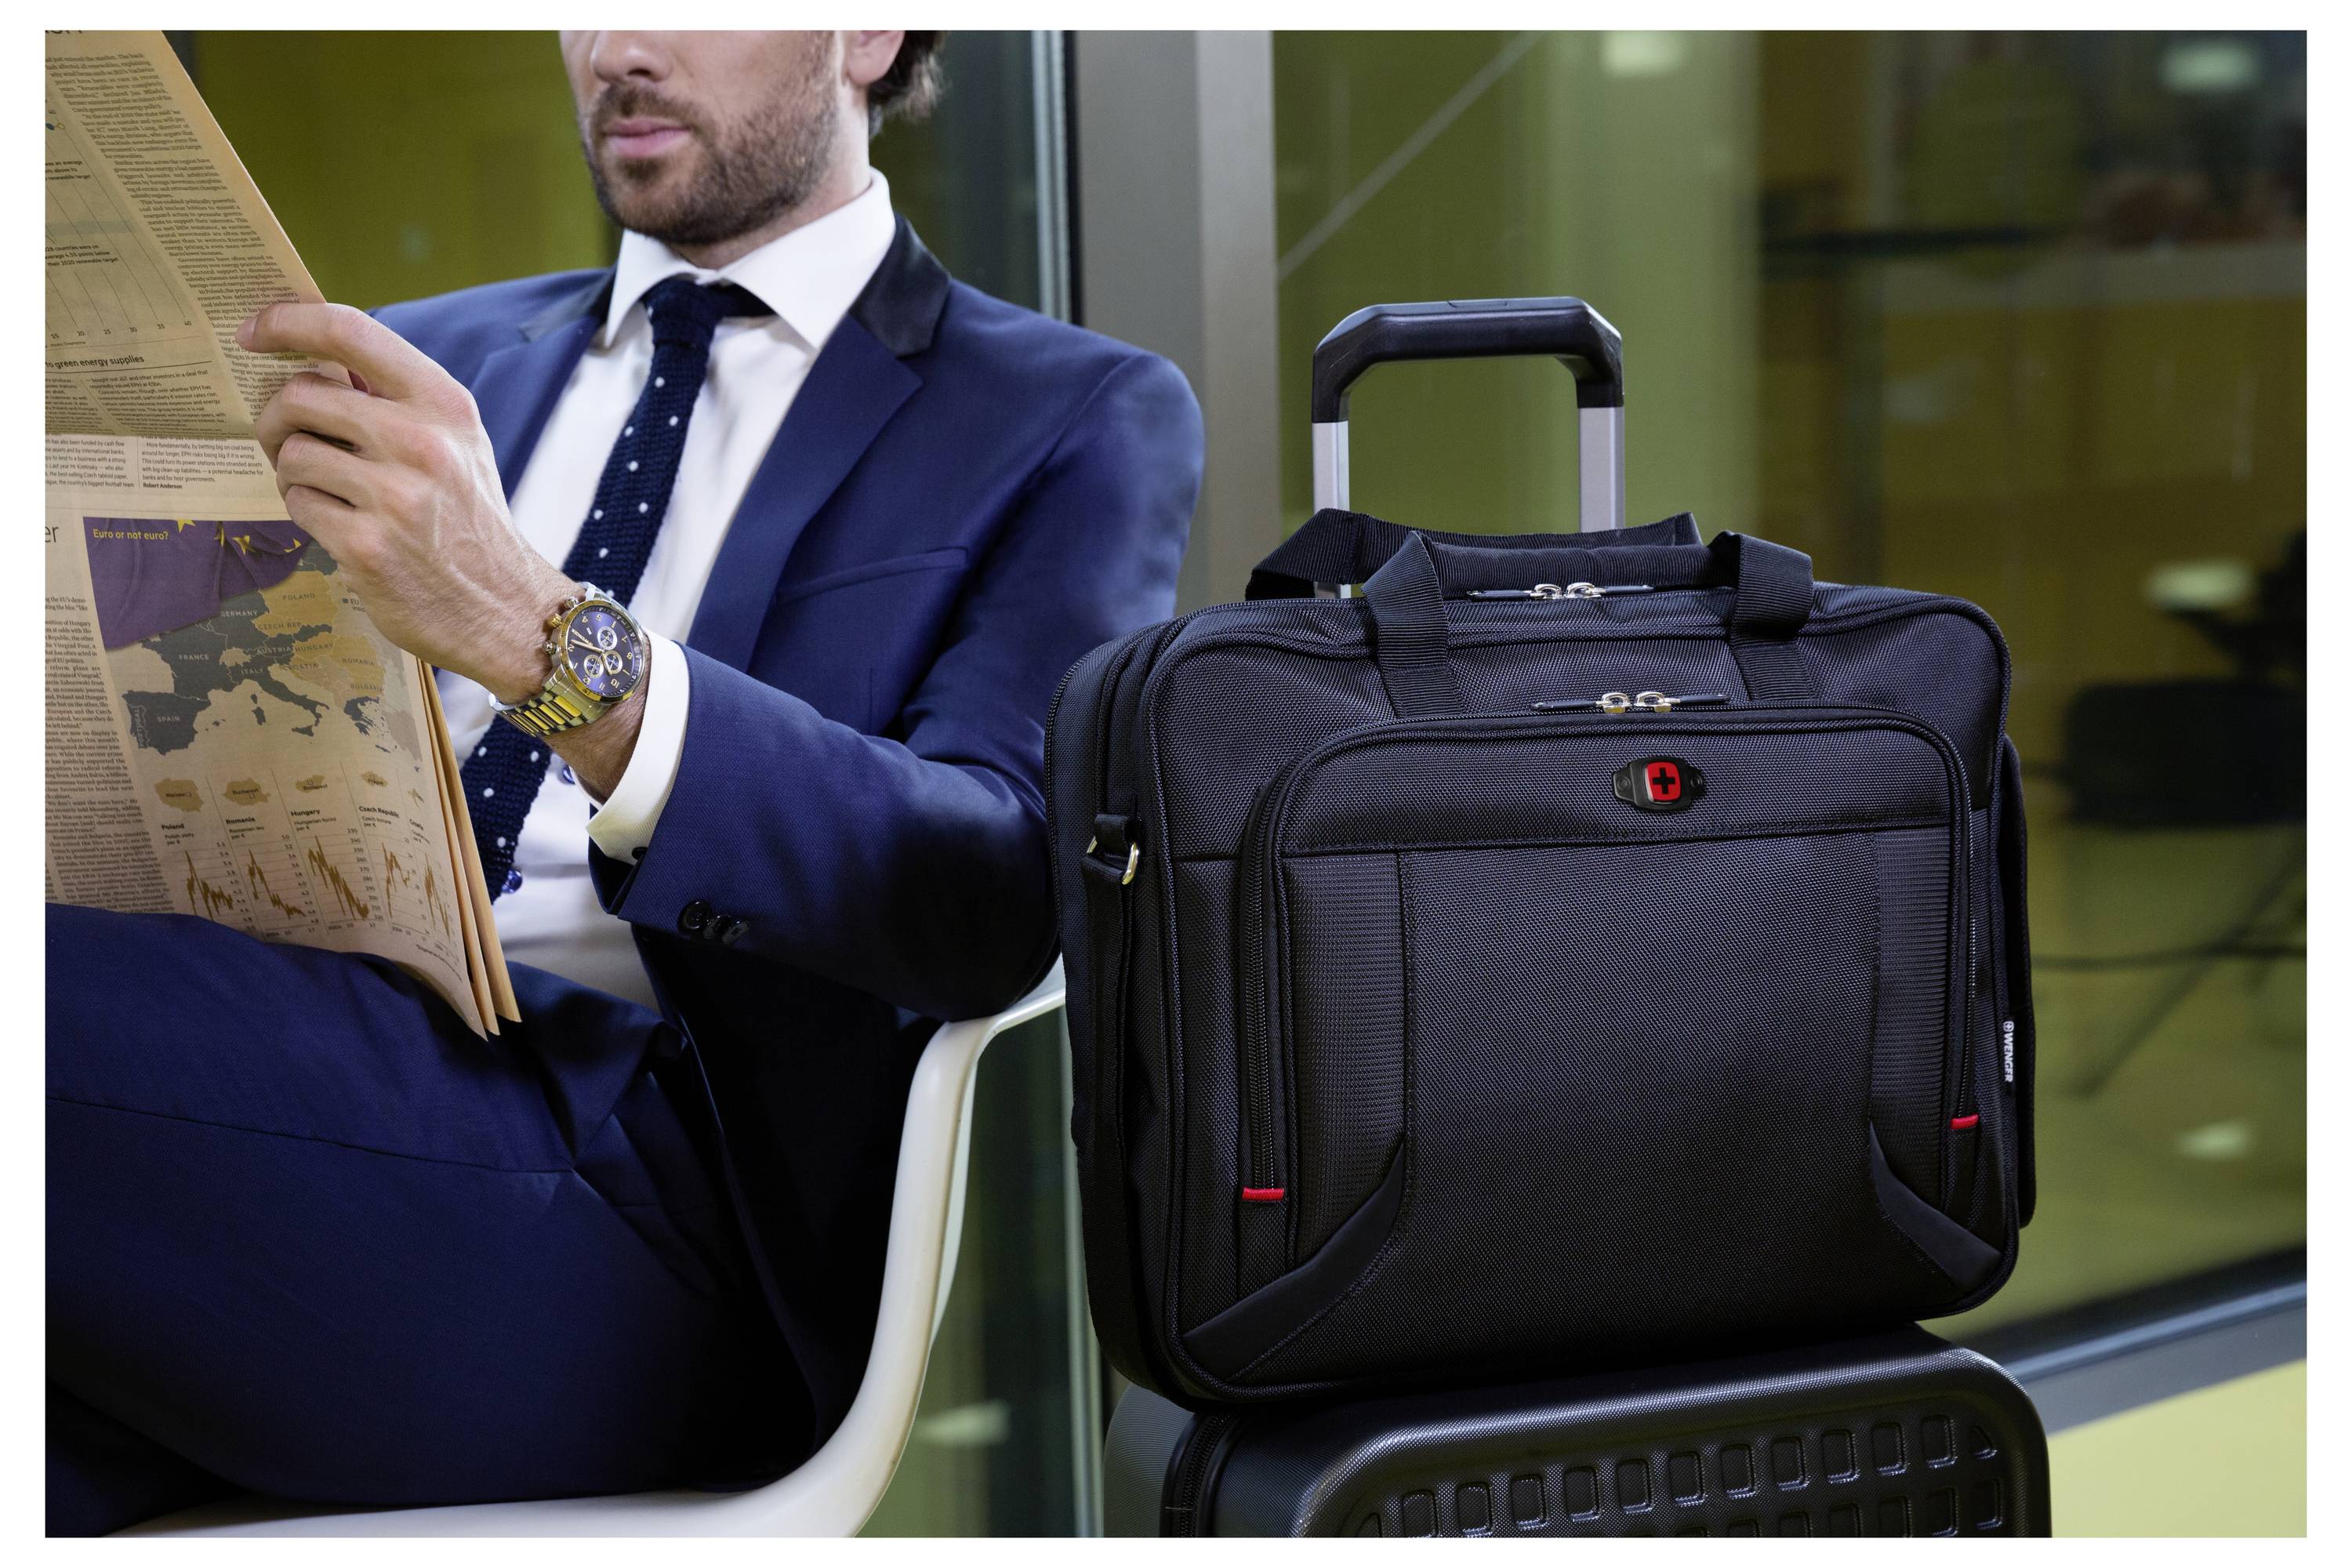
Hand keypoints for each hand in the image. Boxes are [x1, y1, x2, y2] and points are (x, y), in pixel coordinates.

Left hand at [243, 303, 571, 702]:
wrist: (503, 606)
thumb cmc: (467, 518)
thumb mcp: (456, 441)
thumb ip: (395, 398)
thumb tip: (311, 357)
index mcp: (444, 404)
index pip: (350, 331)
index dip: (288, 321)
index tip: (253, 331)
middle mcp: (422, 442)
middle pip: (301, 395)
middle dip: (277, 417)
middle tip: (286, 440)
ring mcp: (395, 496)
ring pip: (292, 453)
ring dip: (291, 472)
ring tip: (324, 490)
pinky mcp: (366, 546)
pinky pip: (297, 504)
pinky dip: (305, 511)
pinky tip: (337, 524)